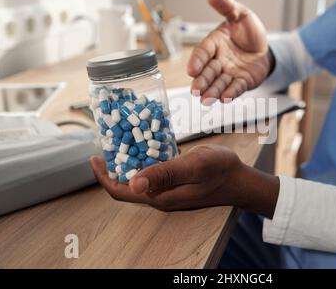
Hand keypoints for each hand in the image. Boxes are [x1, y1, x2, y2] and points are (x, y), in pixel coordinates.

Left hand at [90, 145, 278, 217]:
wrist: (240, 180)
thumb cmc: (221, 171)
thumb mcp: (194, 167)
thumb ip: (165, 174)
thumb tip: (132, 183)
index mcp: (160, 196)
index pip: (121, 191)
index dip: (104, 176)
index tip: (95, 156)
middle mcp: (160, 196)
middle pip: (126, 184)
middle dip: (114, 165)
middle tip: (110, 140)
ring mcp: (167, 191)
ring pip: (138, 178)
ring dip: (128, 161)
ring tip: (123, 139)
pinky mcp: (174, 184)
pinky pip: (152, 173)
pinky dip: (144, 159)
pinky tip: (146, 144)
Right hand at [188, 0, 272, 103]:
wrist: (264, 48)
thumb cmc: (248, 32)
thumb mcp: (240, 14)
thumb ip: (226, 6)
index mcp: (214, 43)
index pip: (203, 52)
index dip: (197, 61)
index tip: (192, 70)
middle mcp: (218, 61)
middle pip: (208, 72)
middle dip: (202, 81)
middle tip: (195, 90)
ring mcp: (229, 73)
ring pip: (219, 84)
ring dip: (212, 92)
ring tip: (206, 99)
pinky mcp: (242, 82)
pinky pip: (235, 88)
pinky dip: (230, 93)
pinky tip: (225, 99)